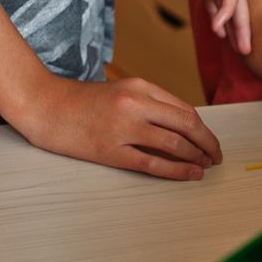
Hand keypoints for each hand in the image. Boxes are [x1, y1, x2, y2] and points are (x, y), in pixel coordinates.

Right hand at [17, 73, 223, 179]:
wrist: (44, 106)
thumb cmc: (80, 101)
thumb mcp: (119, 92)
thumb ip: (147, 104)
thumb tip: (179, 127)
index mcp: (139, 87)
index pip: (183, 109)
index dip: (203, 128)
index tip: (210, 141)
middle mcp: (135, 104)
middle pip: (186, 124)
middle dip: (208, 143)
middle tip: (217, 156)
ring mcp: (123, 128)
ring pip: (174, 144)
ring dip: (197, 157)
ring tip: (206, 167)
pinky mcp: (111, 151)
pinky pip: (152, 163)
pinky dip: (177, 170)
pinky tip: (190, 174)